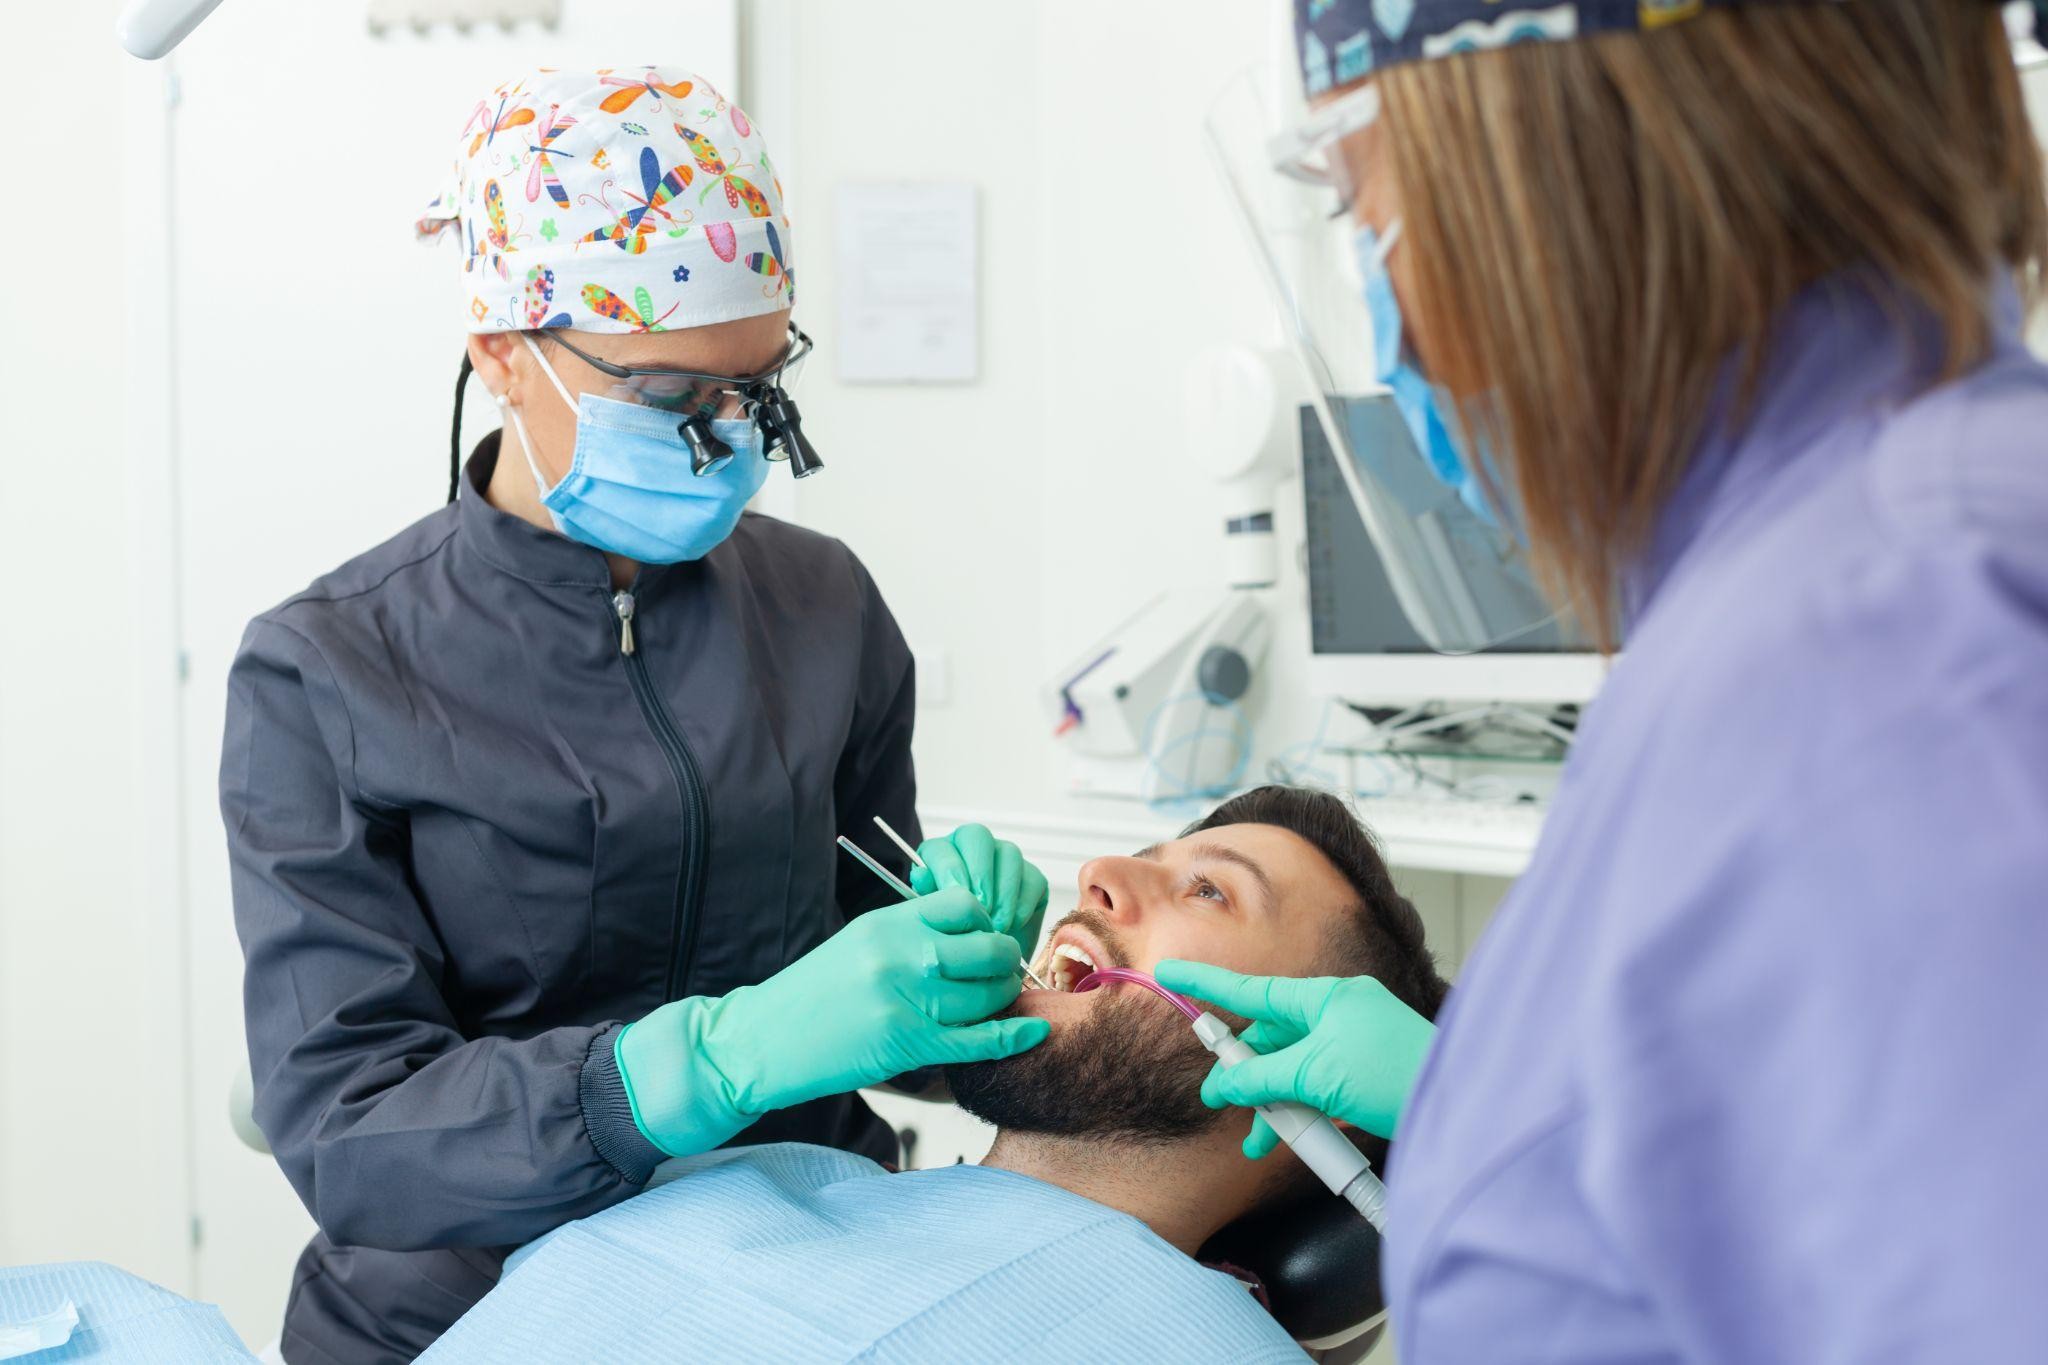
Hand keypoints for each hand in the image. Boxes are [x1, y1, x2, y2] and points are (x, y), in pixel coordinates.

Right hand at [618, 889, 1046, 1155]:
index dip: (983, 922)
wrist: (761, 1040)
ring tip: (1001, 1000)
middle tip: (1003, 971)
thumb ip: (910, 932)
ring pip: (986, 995)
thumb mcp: (858, 942)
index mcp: (886, 924)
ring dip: (1004, 998)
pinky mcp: (906, 1045)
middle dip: (1005, 960)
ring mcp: (904, 1002)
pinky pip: (977, 1040)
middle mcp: (899, 957)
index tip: (983, 938)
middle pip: (986, 949)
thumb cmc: (810, 994)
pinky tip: (1032, 1032)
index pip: (963, 906)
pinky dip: (1012, 1036)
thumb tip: (968, 932)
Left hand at [909, 824, 1049, 961]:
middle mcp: (973, 849)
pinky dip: (1022, 903)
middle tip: (981, 906)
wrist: (980, 960)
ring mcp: (1004, 859)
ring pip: (1009, 855)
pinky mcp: (1031, 877)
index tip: (955, 895)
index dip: (950, 868)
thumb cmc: (952, 935)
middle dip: (980, 873)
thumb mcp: (934, 918)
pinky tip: (1012, 924)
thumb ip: (927, 896)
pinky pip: (1032, 879)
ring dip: (1003, 892)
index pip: (942, 847)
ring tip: (996, 924)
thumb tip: (920, 876)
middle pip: (977, 837)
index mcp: (942, 854)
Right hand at [1153, 960, 1436, 1152]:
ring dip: (1273, 1106)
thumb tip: (1223, 1085)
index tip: (1171, 973)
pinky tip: (1292, 1141)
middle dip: (1245, 1074)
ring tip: (1258, 1142)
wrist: (1467, 1110)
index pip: (1253, 988)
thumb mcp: (1316, 1074)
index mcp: (1327, 998)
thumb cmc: (1396, 1074)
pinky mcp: (1368, 1081)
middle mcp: (1339, 1016)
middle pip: (1271, 1039)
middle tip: (1219, 1099)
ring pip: (1293, 1071)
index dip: (1208, 983)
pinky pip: (1319, 1092)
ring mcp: (1354, 1048)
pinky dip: (1302, 1116)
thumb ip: (1262, 1077)